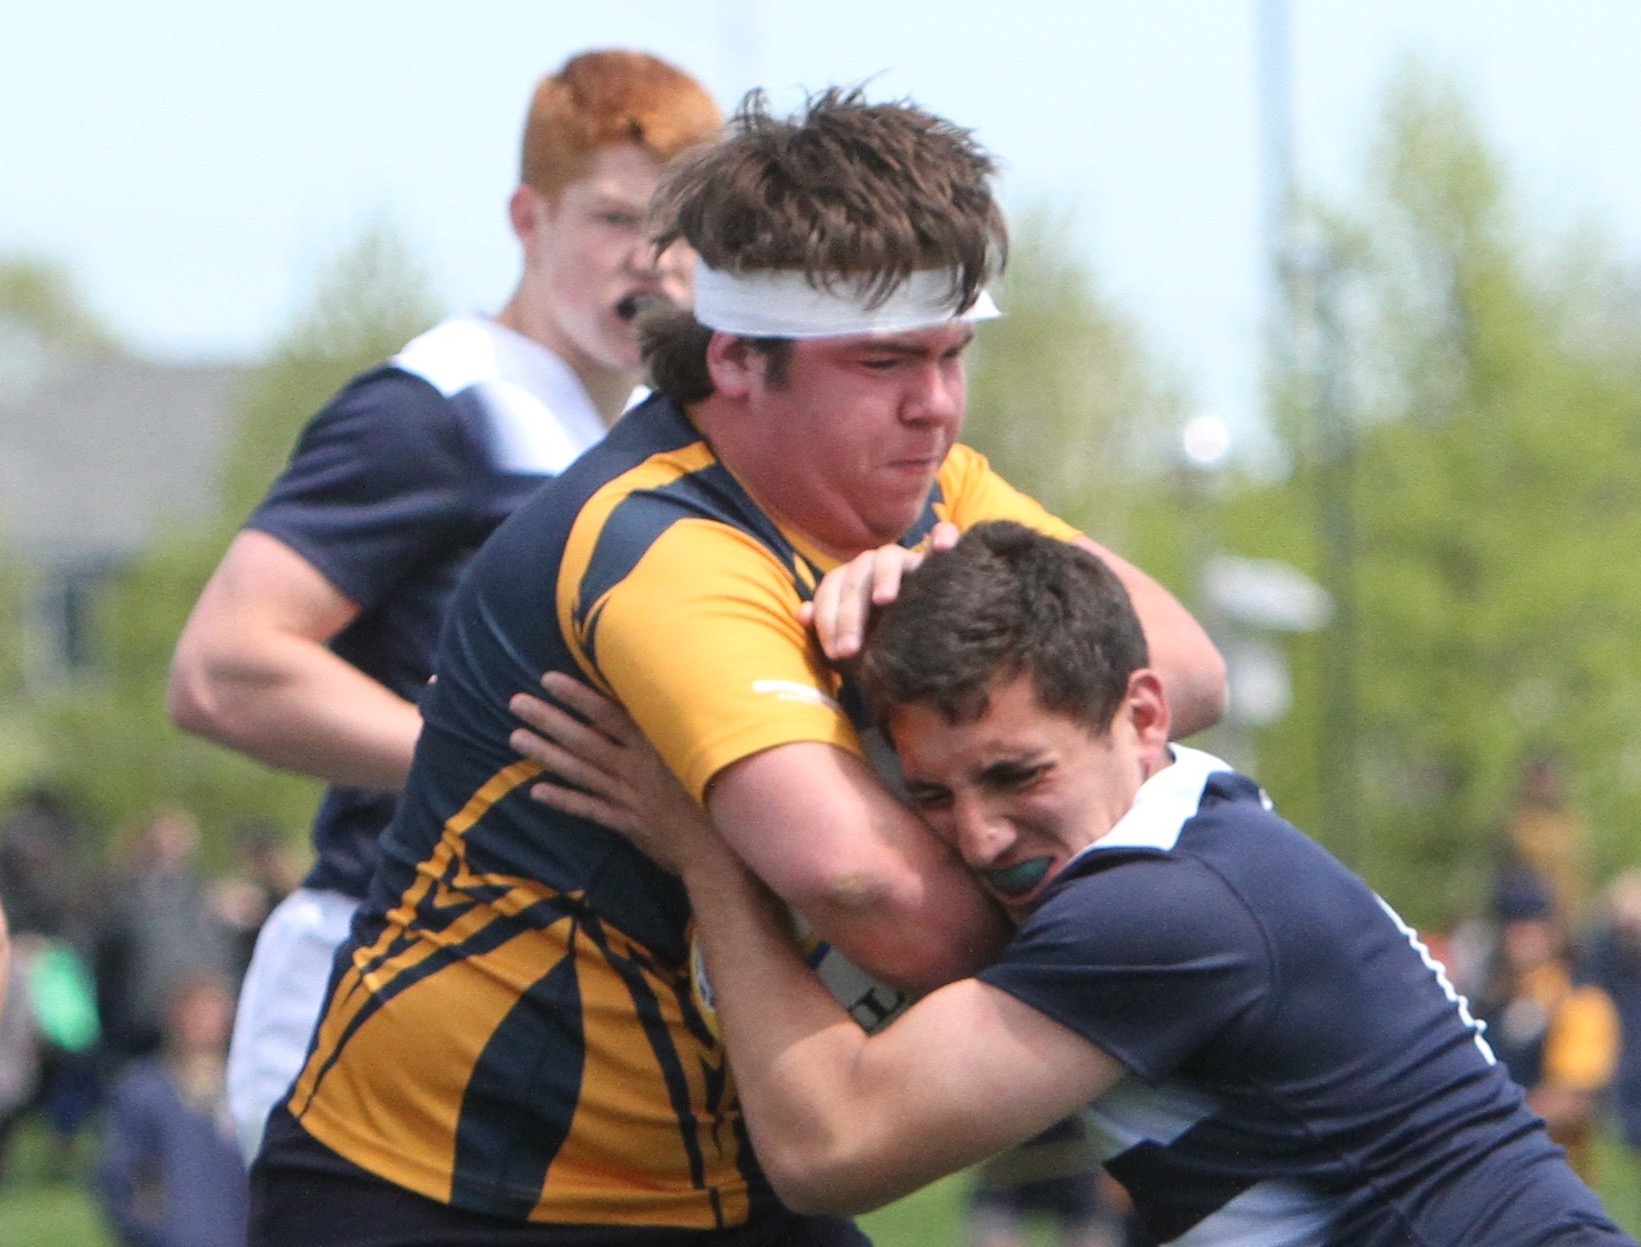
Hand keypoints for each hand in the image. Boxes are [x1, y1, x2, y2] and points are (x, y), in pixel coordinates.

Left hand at [509, 672, 714, 872]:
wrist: (723, 849)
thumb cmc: (722, 794)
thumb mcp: (706, 751)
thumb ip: (682, 727)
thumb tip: (672, 692)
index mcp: (655, 746)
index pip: (609, 714)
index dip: (579, 697)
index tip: (549, 680)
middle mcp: (636, 768)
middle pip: (584, 740)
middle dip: (550, 720)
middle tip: (516, 703)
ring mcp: (628, 796)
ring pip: (579, 771)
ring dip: (546, 754)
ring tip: (516, 737)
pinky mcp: (627, 823)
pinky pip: (589, 809)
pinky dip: (563, 800)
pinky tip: (537, 790)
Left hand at [799, 521, 959, 661]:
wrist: (925, 647)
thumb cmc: (883, 645)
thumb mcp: (854, 642)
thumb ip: (827, 628)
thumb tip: (802, 613)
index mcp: (848, 582)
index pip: (830, 593)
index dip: (828, 623)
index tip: (836, 654)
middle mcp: (872, 566)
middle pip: (855, 581)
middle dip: (849, 616)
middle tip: (850, 650)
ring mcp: (904, 560)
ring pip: (888, 557)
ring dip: (884, 577)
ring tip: (884, 600)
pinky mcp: (937, 559)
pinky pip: (942, 536)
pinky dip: (943, 536)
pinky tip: (945, 548)